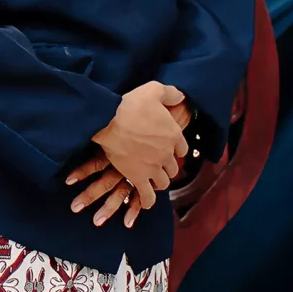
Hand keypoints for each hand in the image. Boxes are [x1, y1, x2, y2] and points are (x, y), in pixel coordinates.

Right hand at [67, 83, 188, 225]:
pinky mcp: (138, 177)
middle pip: (173, 167)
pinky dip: (148, 200)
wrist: (109, 120)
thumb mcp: (154, 90)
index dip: (175, 148)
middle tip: (157, 162)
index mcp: (174, 134)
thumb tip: (181, 97)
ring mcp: (153, 167)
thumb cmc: (130, 104)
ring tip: (152, 178)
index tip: (168, 148)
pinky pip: (147, 195)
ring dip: (159, 180)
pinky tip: (146, 201)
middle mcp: (167, 154)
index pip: (183, 148)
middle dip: (167, 165)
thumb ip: (171, 93)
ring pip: (163, 182)